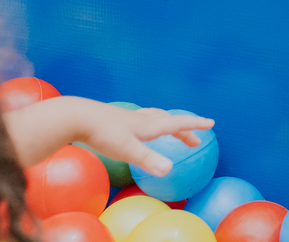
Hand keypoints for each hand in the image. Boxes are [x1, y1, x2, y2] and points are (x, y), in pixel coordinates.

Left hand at [73, 101, 213, 176]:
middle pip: (169, 122)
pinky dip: (149, 123)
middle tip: (195, 141)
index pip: (177, 123)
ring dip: (167, 123)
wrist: (77, 117)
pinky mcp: (117, 120)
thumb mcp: (127, 150)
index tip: (211, 123)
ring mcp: (129, 118)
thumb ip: (148, 160)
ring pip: (155, 118)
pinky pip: (140, 120)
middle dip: (184, 130)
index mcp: (149, 125)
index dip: (195, 124)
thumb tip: (169, 170)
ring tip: (171, 127)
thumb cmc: (103, 134)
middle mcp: (142, 119)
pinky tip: (140, 127)